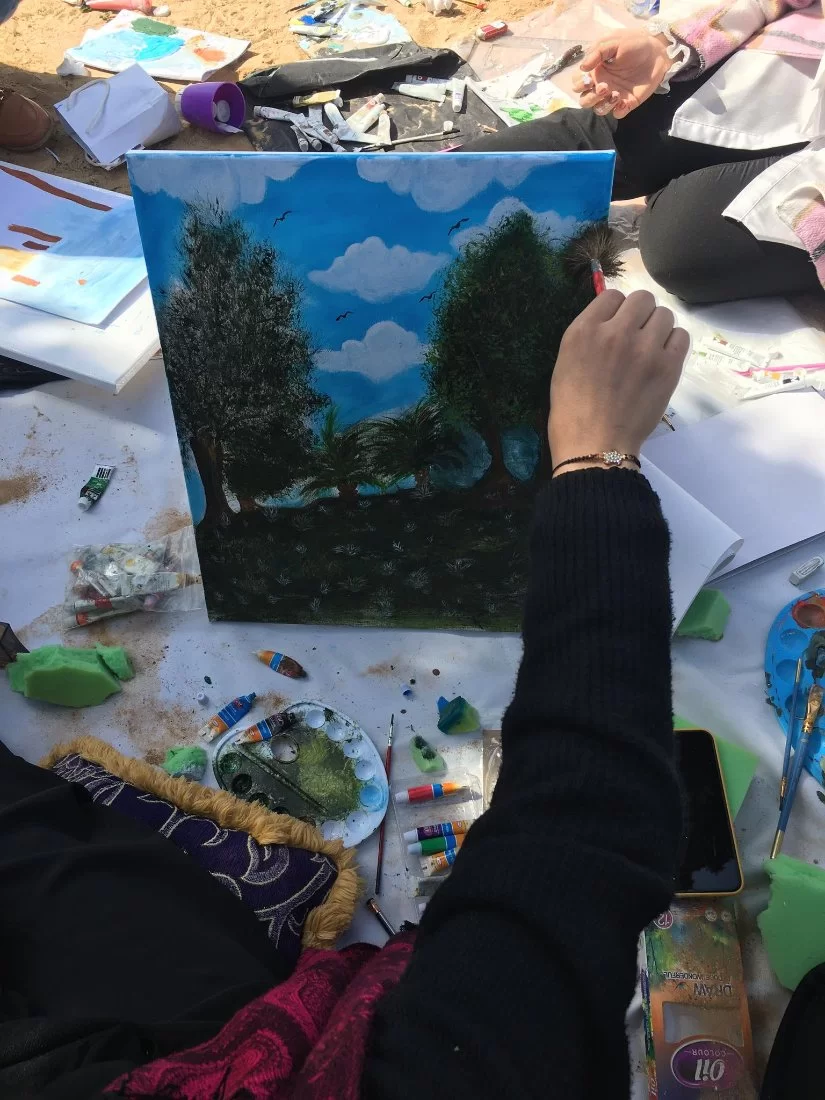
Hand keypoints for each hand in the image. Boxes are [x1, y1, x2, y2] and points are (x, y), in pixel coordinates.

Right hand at [549, 290, 688, 472]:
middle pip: (642, 298)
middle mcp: (615, 332)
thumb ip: (588, 335)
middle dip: (640, 314)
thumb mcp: (565, 362)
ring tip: (650, 350)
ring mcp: (644, 348)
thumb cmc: (572, 409)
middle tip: (636, 336)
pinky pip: (681, 336)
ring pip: (664, 314)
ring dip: (658, 328)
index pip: (612, 295)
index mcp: (584, 331)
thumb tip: (613, 318)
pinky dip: (673, 343)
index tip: (615, 327)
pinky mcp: (668, 366)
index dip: (616, 310)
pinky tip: (662, 359)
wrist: (594, 444)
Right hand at [571, 31, 671, 119]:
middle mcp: (601, 85)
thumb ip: (597, 52)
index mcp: (595, 71)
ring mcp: (613, 95)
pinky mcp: (627, 102)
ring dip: (603, 104)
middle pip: (584, 101)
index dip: (579, 84)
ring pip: (598, 110)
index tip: (588, 79)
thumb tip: (583, 67)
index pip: (577, 83)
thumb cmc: (633, 43)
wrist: (657, 51)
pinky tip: (623, 101)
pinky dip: (618, 110)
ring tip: (616, 94)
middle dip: (590, 97)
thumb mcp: (613, 41)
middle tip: (604, 87)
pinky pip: (617, 114)